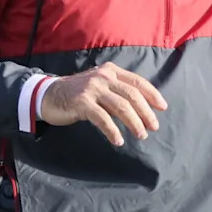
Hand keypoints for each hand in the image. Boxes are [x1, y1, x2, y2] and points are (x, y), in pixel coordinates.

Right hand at [40, 62, 167, 145]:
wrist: (48, 95)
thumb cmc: (78, 93)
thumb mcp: (100, 85)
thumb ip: (117, 89)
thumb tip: (141, 106)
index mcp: (111, 71)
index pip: (137, 81)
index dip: (152, 94)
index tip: (163, 107)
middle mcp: (104, 76)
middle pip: (132, 94)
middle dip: (146, 112)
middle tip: (153, 127)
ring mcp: (93, 89)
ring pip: (121, 106)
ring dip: (134, 122)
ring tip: (141, 135)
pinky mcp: (82, 103)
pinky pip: (102, 118)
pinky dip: (112, 130)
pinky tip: (118, 140)